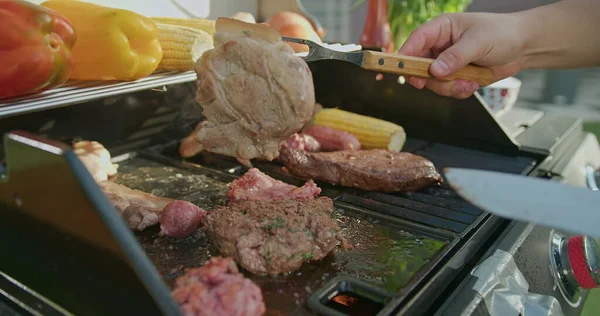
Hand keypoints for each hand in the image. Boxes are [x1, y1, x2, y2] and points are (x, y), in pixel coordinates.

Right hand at [398, 12, 526, 97]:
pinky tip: (473, 83)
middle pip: (419, 65)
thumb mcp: (478, 43)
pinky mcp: (455, 76)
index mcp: (442, 28)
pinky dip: (458, 91)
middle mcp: (439, 46)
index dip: (406, 55)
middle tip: (442, 82)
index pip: (416, 40)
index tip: (402, 69)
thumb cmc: (502, 34)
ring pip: (432, 82)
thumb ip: (455, 57)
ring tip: (469, 82)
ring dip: (449, 87)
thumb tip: (435, 71)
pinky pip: (446, 90)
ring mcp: (446, 62)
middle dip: (431, 78)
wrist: (523, 46)